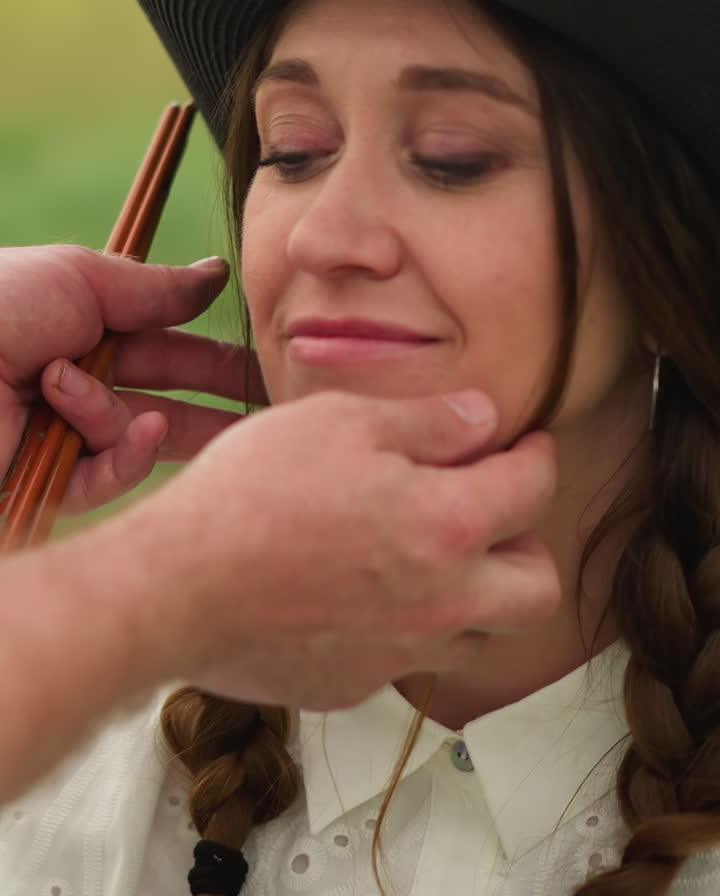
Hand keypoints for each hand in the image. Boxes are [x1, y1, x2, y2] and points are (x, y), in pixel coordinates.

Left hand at [0, 245, 266, 512]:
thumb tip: (218, 274)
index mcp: (79, 329)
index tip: (267, 357)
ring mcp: (61, 436)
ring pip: (140, 436)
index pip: (164, 345)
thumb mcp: (80, 278)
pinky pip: (111, 475)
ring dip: (129, 415)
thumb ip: (155, 287)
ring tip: (95, 399)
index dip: (214, 353)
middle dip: (215, 401)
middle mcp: (75, 383)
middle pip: (165, 397)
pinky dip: (124, 453)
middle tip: (274, 407)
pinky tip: (136, 430)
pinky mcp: (48, 484)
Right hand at [124, 389, 560, 709]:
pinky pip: (410, 660)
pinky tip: (361, 592)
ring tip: (428, 555)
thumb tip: (486, 420)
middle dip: (527, 544)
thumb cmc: (254, 492)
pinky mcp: (355, 685)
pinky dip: (407, 626)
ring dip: (474, 594)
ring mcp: (400, 654)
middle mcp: (443, 602)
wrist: (175, 588)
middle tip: (487, 511)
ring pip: (480, 636)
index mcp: (449, 525)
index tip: (522, 444)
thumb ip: (429, 422)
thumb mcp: (342, 420)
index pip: (534, 489)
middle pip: (537, 589)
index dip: (535, 455)